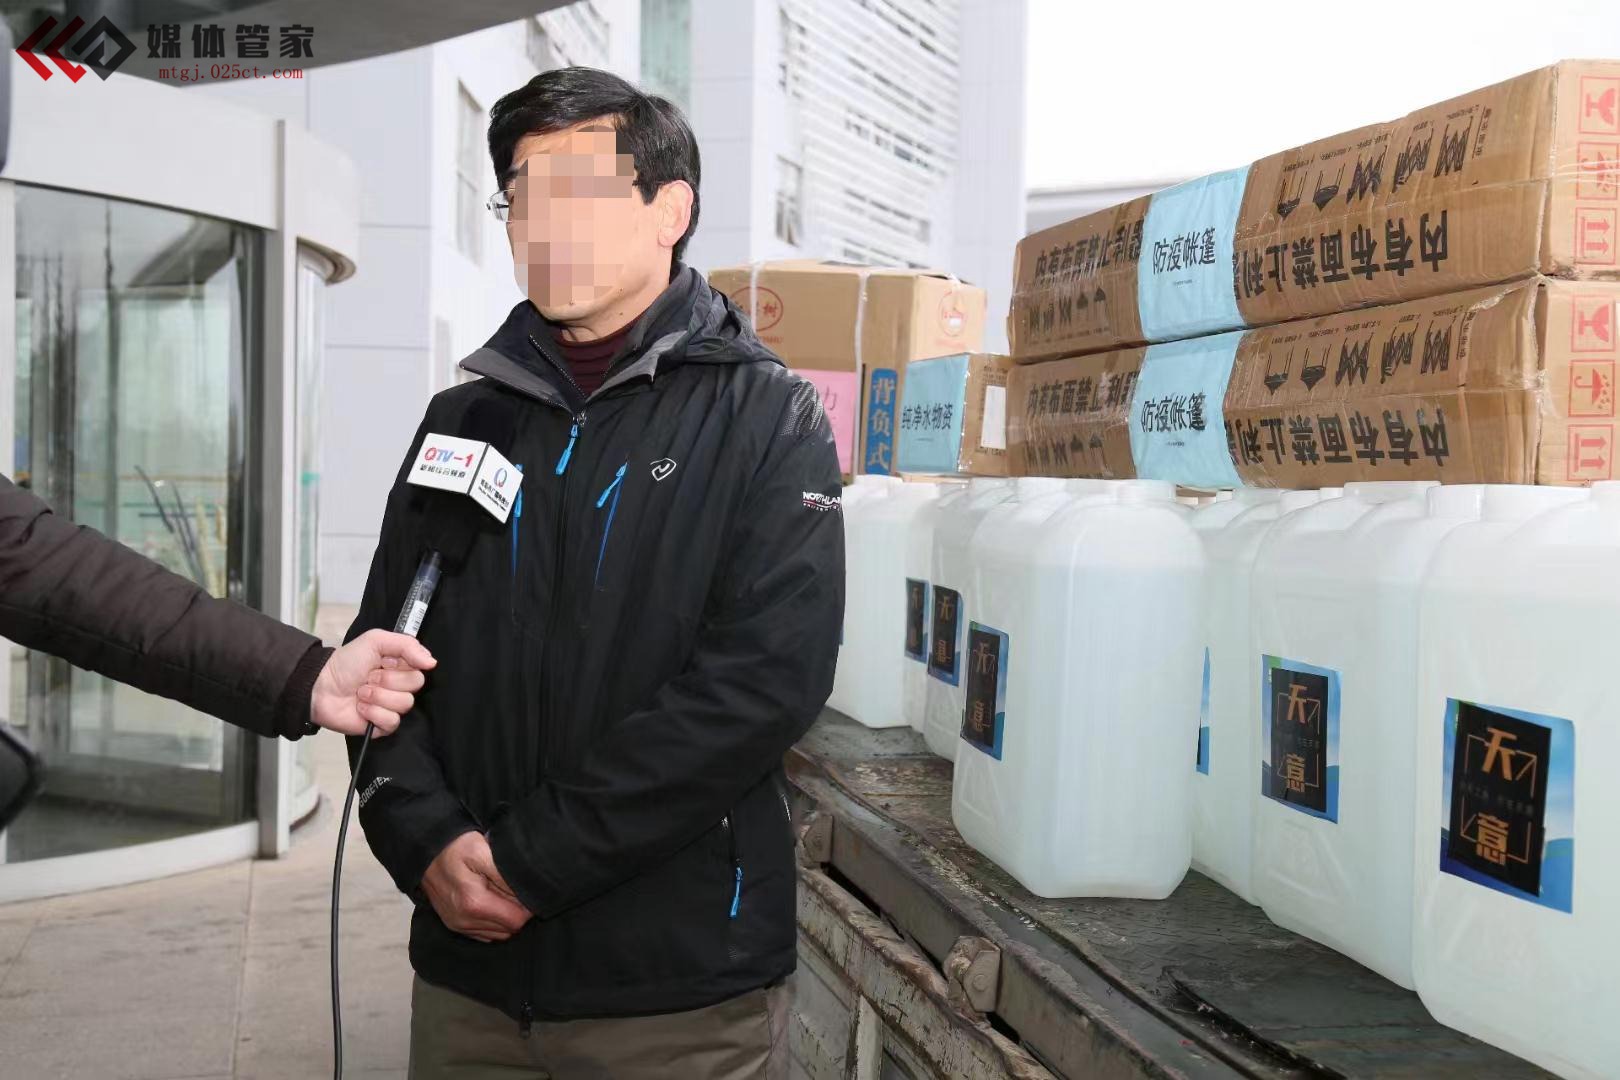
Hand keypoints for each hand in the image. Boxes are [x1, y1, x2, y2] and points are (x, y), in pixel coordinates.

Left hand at [310, 629, 436, 735]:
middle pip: (415, 685)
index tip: (384, 661)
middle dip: (388, 680)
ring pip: (404, 704)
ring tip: (361, 692)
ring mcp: (391, 706)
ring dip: (378, 696)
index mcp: (400, 666)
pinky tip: (361, 708)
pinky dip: (374, 713)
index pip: (420, 668)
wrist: (320, 687)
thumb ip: (407, 645)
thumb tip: (432, 662)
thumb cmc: (346, 662)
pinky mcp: (382, 725)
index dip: (401, 665)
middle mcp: (399, 686)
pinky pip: (393, 722)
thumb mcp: (375, 640)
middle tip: (369, 677)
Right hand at [422, 831, 532, 942]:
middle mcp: (464, 921)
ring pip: (498, 933)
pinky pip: (484, 933)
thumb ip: (506, 877)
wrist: (426, 850)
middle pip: (509, 929)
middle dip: (516, 910)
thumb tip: (528, 893)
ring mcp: (458, 925)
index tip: (524, 888)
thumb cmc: (456, 847)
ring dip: (505, 916)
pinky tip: (490, 900)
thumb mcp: (485, 852)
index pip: (517, 920)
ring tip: (499, 891)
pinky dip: (493, 921)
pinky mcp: (454, 925)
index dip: (527, 905)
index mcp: (474, 904)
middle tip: (510, 887)